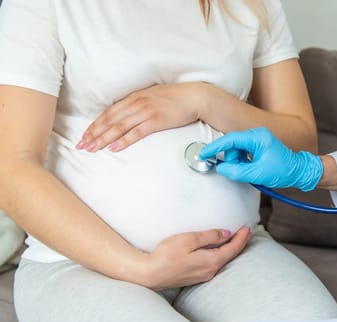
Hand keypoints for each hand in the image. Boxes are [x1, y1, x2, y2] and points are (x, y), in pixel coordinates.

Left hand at [77, 83, 207, 151]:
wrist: (194, 97)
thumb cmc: (175, 97)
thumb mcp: (152, 96)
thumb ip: (138, 103)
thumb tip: (126, 113)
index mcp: (134, 97)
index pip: (108, 112)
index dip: (95, 125)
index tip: (85, 135)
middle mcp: (136, 103)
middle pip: (110, 121)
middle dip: (94, 134)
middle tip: (81, 145)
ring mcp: (146, 112)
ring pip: (119, 127)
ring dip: (104, 139)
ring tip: (93, 149)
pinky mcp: (156, 121)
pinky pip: (136, 133)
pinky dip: (123, 141)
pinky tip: (114, 148)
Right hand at [142, 226, 251, 289]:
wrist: (149, 274)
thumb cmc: (166, 255)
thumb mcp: (189, 239)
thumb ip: (210, 236)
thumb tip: (226, 233)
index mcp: (211, 261)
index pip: (232, 248)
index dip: (241, 237)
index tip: (247, 228)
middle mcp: (210, 271)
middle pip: (230, 256)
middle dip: (240, 243)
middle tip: (247, 232)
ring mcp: (203, 275)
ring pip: (223, 260)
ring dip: (231, 249)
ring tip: (237, 240)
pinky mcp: (195, 276)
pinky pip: (214, 264)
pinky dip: (221, 255)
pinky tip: (220, 250)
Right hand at [200, 127, 322, 191]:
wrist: (300, 172)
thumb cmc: (284, 171)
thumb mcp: (258, 174)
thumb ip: (236, 171)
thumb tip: (221, 168)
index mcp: (257, 137)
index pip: (229, 139)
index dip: (214, 147)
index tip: (203, 154)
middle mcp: (256, 135)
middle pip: (232, 145)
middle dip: (231, 159)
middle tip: (239, 171)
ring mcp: (257, 140)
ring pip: (236, 150)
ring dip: (237, 162)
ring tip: (249, 171)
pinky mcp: (258, 146)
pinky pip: (242, 153)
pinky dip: (242, 162)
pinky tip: (250, 169)